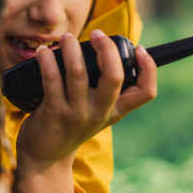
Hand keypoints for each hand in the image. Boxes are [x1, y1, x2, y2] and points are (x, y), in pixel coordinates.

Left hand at [15, 29, 156, 192]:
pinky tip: (44, 52)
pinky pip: (51, 79)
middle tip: (97, 34)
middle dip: (107, 48)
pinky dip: (47, 60)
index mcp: (116, 110)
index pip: (146, 92)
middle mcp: (100, 112)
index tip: (140, 49)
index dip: (149, 68)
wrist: (45, 158)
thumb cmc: (70, 126)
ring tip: (66, 38)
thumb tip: (105, 51)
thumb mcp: (96, 112)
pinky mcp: (54, 113)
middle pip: (114, 76)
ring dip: (71, 48)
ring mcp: (77, 113)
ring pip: (78, 72)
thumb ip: (105, 89)